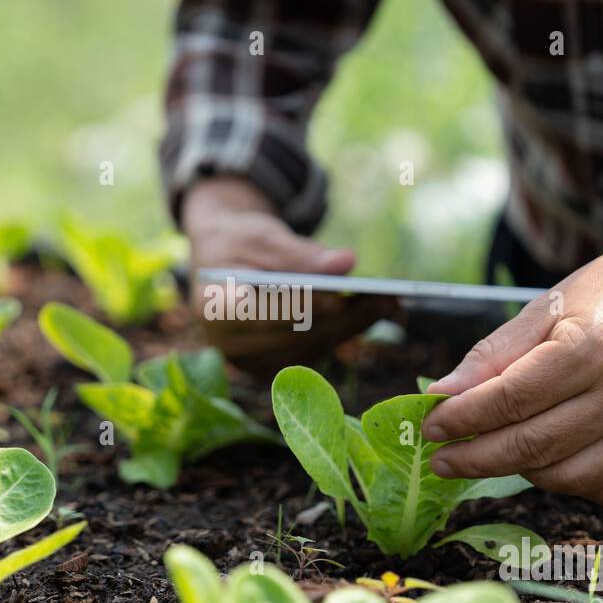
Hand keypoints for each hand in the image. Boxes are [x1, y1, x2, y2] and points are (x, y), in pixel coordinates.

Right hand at [182, 178, 394, 373]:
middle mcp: (229, 343)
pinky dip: (343, 332)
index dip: (296, 309)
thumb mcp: (261, 235)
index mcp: (213, 306)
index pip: (257, 314)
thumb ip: (300, 253)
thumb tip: (346, 263)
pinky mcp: (271, 367)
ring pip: (310, 347)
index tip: (336, 298)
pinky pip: (314, 352)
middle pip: (293, 335)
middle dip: (342, 317)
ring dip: (352, 326)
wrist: (220, 264)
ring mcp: (250, 361)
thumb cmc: (237, 243)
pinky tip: (372, 312)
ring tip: (389, 303)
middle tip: (386, 298)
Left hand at [419, 222, 602, 504]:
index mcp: (592, 347)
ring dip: (518, 472)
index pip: (510, 400)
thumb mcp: (547, 305)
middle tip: (441, 460)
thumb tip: (442, 394)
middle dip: (476, 457)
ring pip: (567, 476)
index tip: (430, 425)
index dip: (462, 418)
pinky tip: (546, 462)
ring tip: (494, 452)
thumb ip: (494, 354)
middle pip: (534, 445)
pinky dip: (568, 484)